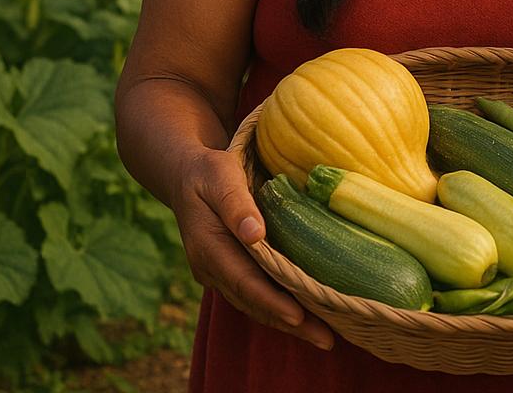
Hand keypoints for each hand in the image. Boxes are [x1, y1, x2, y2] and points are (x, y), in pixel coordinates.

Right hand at [172, 147, 334, 350]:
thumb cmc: (209, 172)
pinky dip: (277, 309)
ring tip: (323, 336)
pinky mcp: (228, 272)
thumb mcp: (220, 176)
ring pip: (254, 305)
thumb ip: (237, 204)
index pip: (244, 281)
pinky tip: (304, 318)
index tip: (298, 317)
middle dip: (288, 323)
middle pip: (252, 302)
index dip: (271, 301)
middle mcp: (210, 268)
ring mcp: (217, 274)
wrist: (186, 177)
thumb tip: (256, 233)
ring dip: (286, 323)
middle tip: (326, 339)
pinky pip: (253, 296)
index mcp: (208, 247)